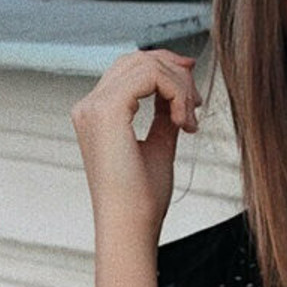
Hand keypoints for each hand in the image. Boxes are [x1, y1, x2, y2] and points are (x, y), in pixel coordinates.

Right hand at [70, 48, 202, 238]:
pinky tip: (184, 123)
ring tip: (190, 122)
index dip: (166, 73)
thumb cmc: (142, 198)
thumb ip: (164, 118)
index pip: (130, 70)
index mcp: (96, 114)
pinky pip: (150, 76)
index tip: (193, 99)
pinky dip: (176, 93)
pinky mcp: (108, 111)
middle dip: (176, 75)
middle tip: (196, 106)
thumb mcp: (159, 147)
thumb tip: (179, 96)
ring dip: (179, 87)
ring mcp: (94, 106)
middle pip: (137, 59)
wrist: (130, 227)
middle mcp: (89, 106)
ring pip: (146, 65)